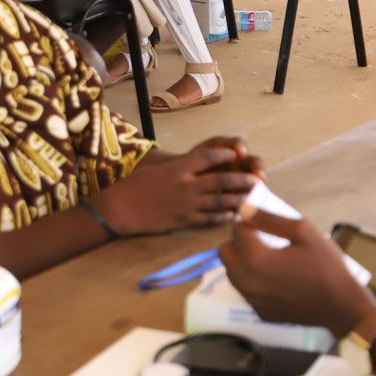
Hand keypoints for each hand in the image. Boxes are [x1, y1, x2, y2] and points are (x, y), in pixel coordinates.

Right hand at [91, 138, 261, 233]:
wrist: (119, 209)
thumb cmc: (135, 186)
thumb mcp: (158, 169)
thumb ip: (180, 167)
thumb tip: (199, 164)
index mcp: (178, 168)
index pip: (208, 157)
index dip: (225, 155)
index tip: (238, 154)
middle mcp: (185, 185)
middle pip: (221, 180)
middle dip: (242, 180)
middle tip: (257, 180)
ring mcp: (186, 204)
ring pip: (220, 201)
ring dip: (239, 200)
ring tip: (252, 199)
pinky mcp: (183, 221)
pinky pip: (209, 219)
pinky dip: (223, 217)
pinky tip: (234, 216)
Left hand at [219, 209, 375, 335]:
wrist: (340, 306)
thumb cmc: (326, 265)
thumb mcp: (303, 232)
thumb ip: (270, 219)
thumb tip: (244, 209)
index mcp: (256, 259)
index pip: (237, 231)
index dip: (248, 220)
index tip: (262, 219)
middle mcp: (247, 282)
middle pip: (225, 252)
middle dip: (238, 240)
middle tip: (261, 236)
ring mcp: (252, 300)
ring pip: (231, 272)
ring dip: (242, 260)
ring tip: (268, 255)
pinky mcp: (259, 312)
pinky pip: (246, 290)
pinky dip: (253, 279)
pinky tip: (276, 277)